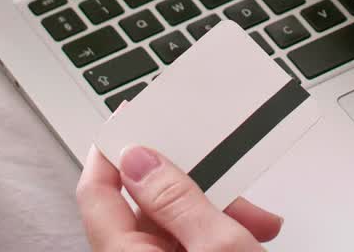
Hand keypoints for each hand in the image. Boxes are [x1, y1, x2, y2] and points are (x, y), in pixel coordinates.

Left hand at [77, 145, 281, 251]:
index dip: (112, 149)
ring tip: (258, 223)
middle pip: (145, 205)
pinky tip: (254, 237)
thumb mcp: (218, 249)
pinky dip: (220, 235)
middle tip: (228, 174)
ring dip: (217, 212)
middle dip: (194, 185)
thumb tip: (140, 157)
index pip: (96, 191)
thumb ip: (177, 199)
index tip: (135, 115)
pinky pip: (191, 246)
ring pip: (175, 225)